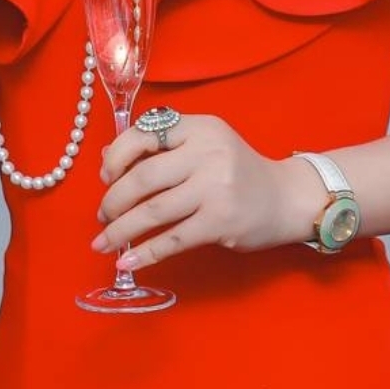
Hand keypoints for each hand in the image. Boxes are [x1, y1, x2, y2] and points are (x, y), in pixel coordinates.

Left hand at [93, 114, 307, 270]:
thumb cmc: (237, 172)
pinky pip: (172, 239)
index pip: (144, 134)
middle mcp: (208, 153)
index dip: (116, 157)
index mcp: (200, 127)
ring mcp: (216, 188)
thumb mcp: (204, 146)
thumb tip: (107, 160)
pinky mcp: (221, 221)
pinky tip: (126, 261)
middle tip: (104, 215)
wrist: (285, 198)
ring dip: (120, 230)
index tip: (106, 176)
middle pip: (143, 177)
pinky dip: (144, 253)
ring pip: (152, 211)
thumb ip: (162, 149)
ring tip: (103, 241)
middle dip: (113, 200)